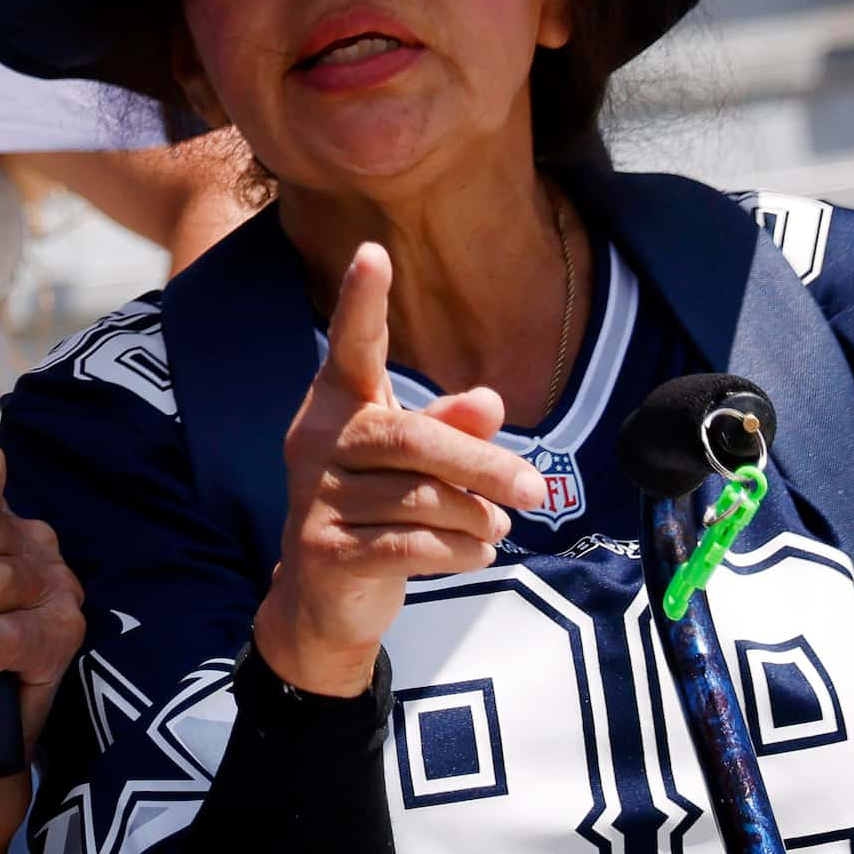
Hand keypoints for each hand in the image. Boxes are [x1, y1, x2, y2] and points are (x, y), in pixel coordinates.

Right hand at [252, 243, 547, 695]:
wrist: (323, 601)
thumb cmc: (377, 514)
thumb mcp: (416, 466)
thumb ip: (450, 431)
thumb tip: (491, 403)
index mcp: (338, 407)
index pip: (352, 347)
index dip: (361, 302)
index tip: (372, 252)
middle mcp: (317, 442)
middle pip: (412, 438)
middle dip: (482, 464)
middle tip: (537, 490)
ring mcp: (316, 498)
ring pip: (419, 499)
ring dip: (474, 517)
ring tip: (494, 529)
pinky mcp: (326, 550)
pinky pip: (410, 544)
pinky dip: (458, 550)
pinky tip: (473, 554)